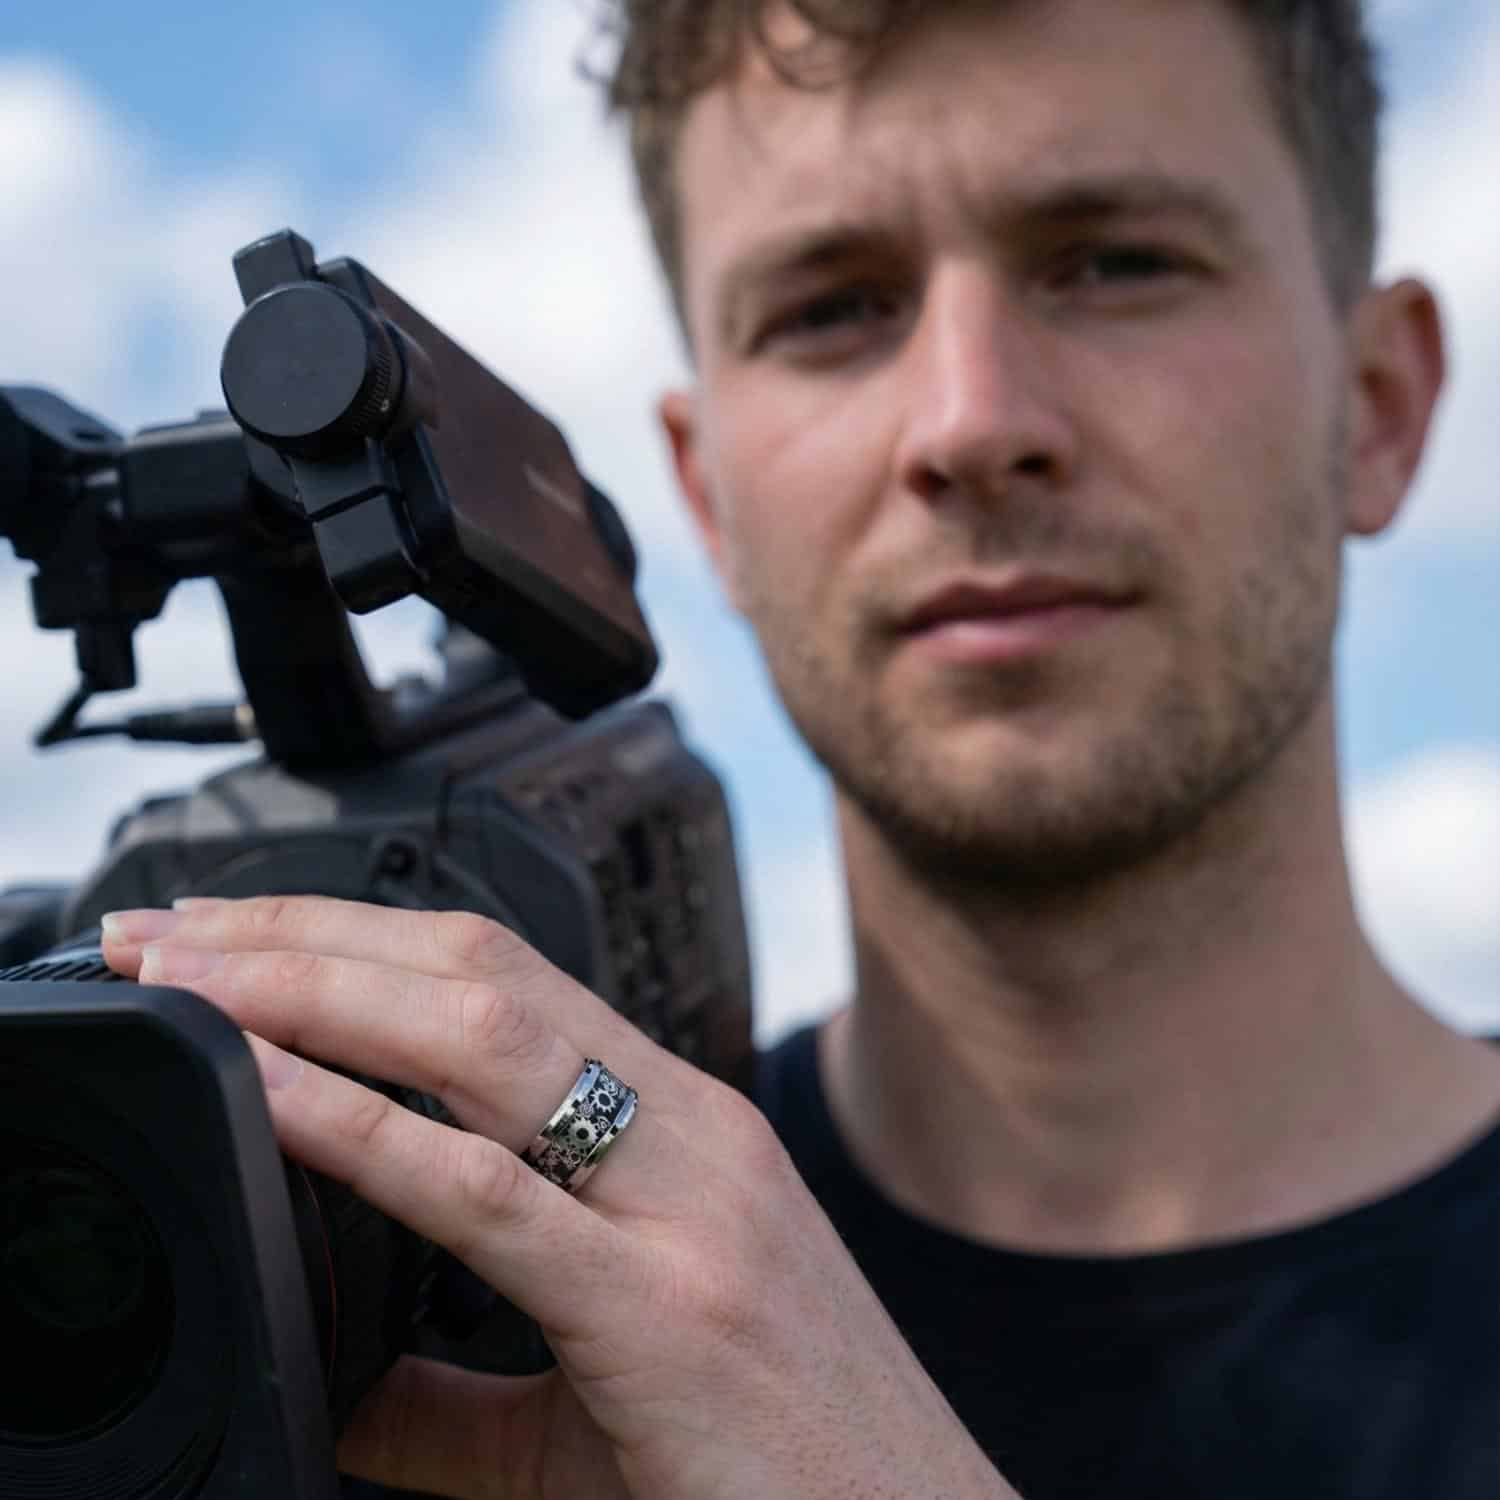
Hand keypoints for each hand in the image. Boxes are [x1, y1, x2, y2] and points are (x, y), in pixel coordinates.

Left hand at [100, 896, 1011, 1499]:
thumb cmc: (777, 1463)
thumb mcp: (606, 1396)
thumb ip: (463, 1385)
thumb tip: (336, 1385)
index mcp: (682, 1127)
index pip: (504, 977)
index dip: (357, 937)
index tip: (234, 936)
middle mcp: (689, 1132)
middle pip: (477, 971)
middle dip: (307, 932)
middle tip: (167, 930)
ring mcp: (686, 1204)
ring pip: (482, 1037)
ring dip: (314, 990)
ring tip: (189, 979)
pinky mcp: (664, 1308)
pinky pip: (485, 1190)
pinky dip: (359, 1123)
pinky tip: (268, 1091)